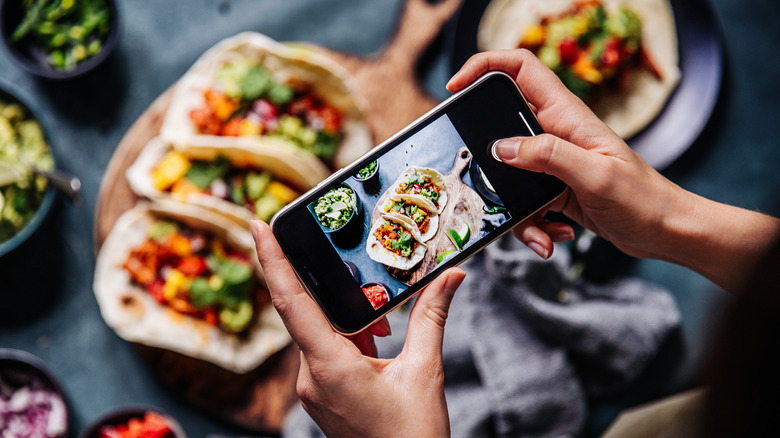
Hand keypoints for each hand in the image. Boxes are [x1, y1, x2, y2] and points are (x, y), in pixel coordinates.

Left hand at [251, 220, 464, 436]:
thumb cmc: (412, 437)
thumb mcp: (425, 371)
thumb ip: (431, 318)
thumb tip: (449, 278)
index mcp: (329, 367)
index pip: (292, 302)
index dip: (272, 260)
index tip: (258, 224)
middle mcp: (310, 377)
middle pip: (310, 312)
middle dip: (339, 292)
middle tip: (362, 282)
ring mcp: (313, 388)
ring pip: (321, 332)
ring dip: (351, 322)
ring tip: (386, 332)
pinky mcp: (321, 395)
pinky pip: (326, 352)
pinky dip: (349, 339)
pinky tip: (378, 346)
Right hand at [447, 49, 779, 291]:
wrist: (666, 231)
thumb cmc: (643, 199)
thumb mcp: (594, 175)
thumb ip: (547, 156)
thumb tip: (502, 148)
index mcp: (567, 116)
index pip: (520, 69)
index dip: (484, 67)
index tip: (457, 88)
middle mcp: (556, 134)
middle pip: (502, 130)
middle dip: (491, 163)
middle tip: (487, 184)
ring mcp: (553, 163)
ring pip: (510, 177)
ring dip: (519, 211)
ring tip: (545, 230)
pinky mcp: (554, 190)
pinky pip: (525, 204)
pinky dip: (534, 226)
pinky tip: (556, 235)